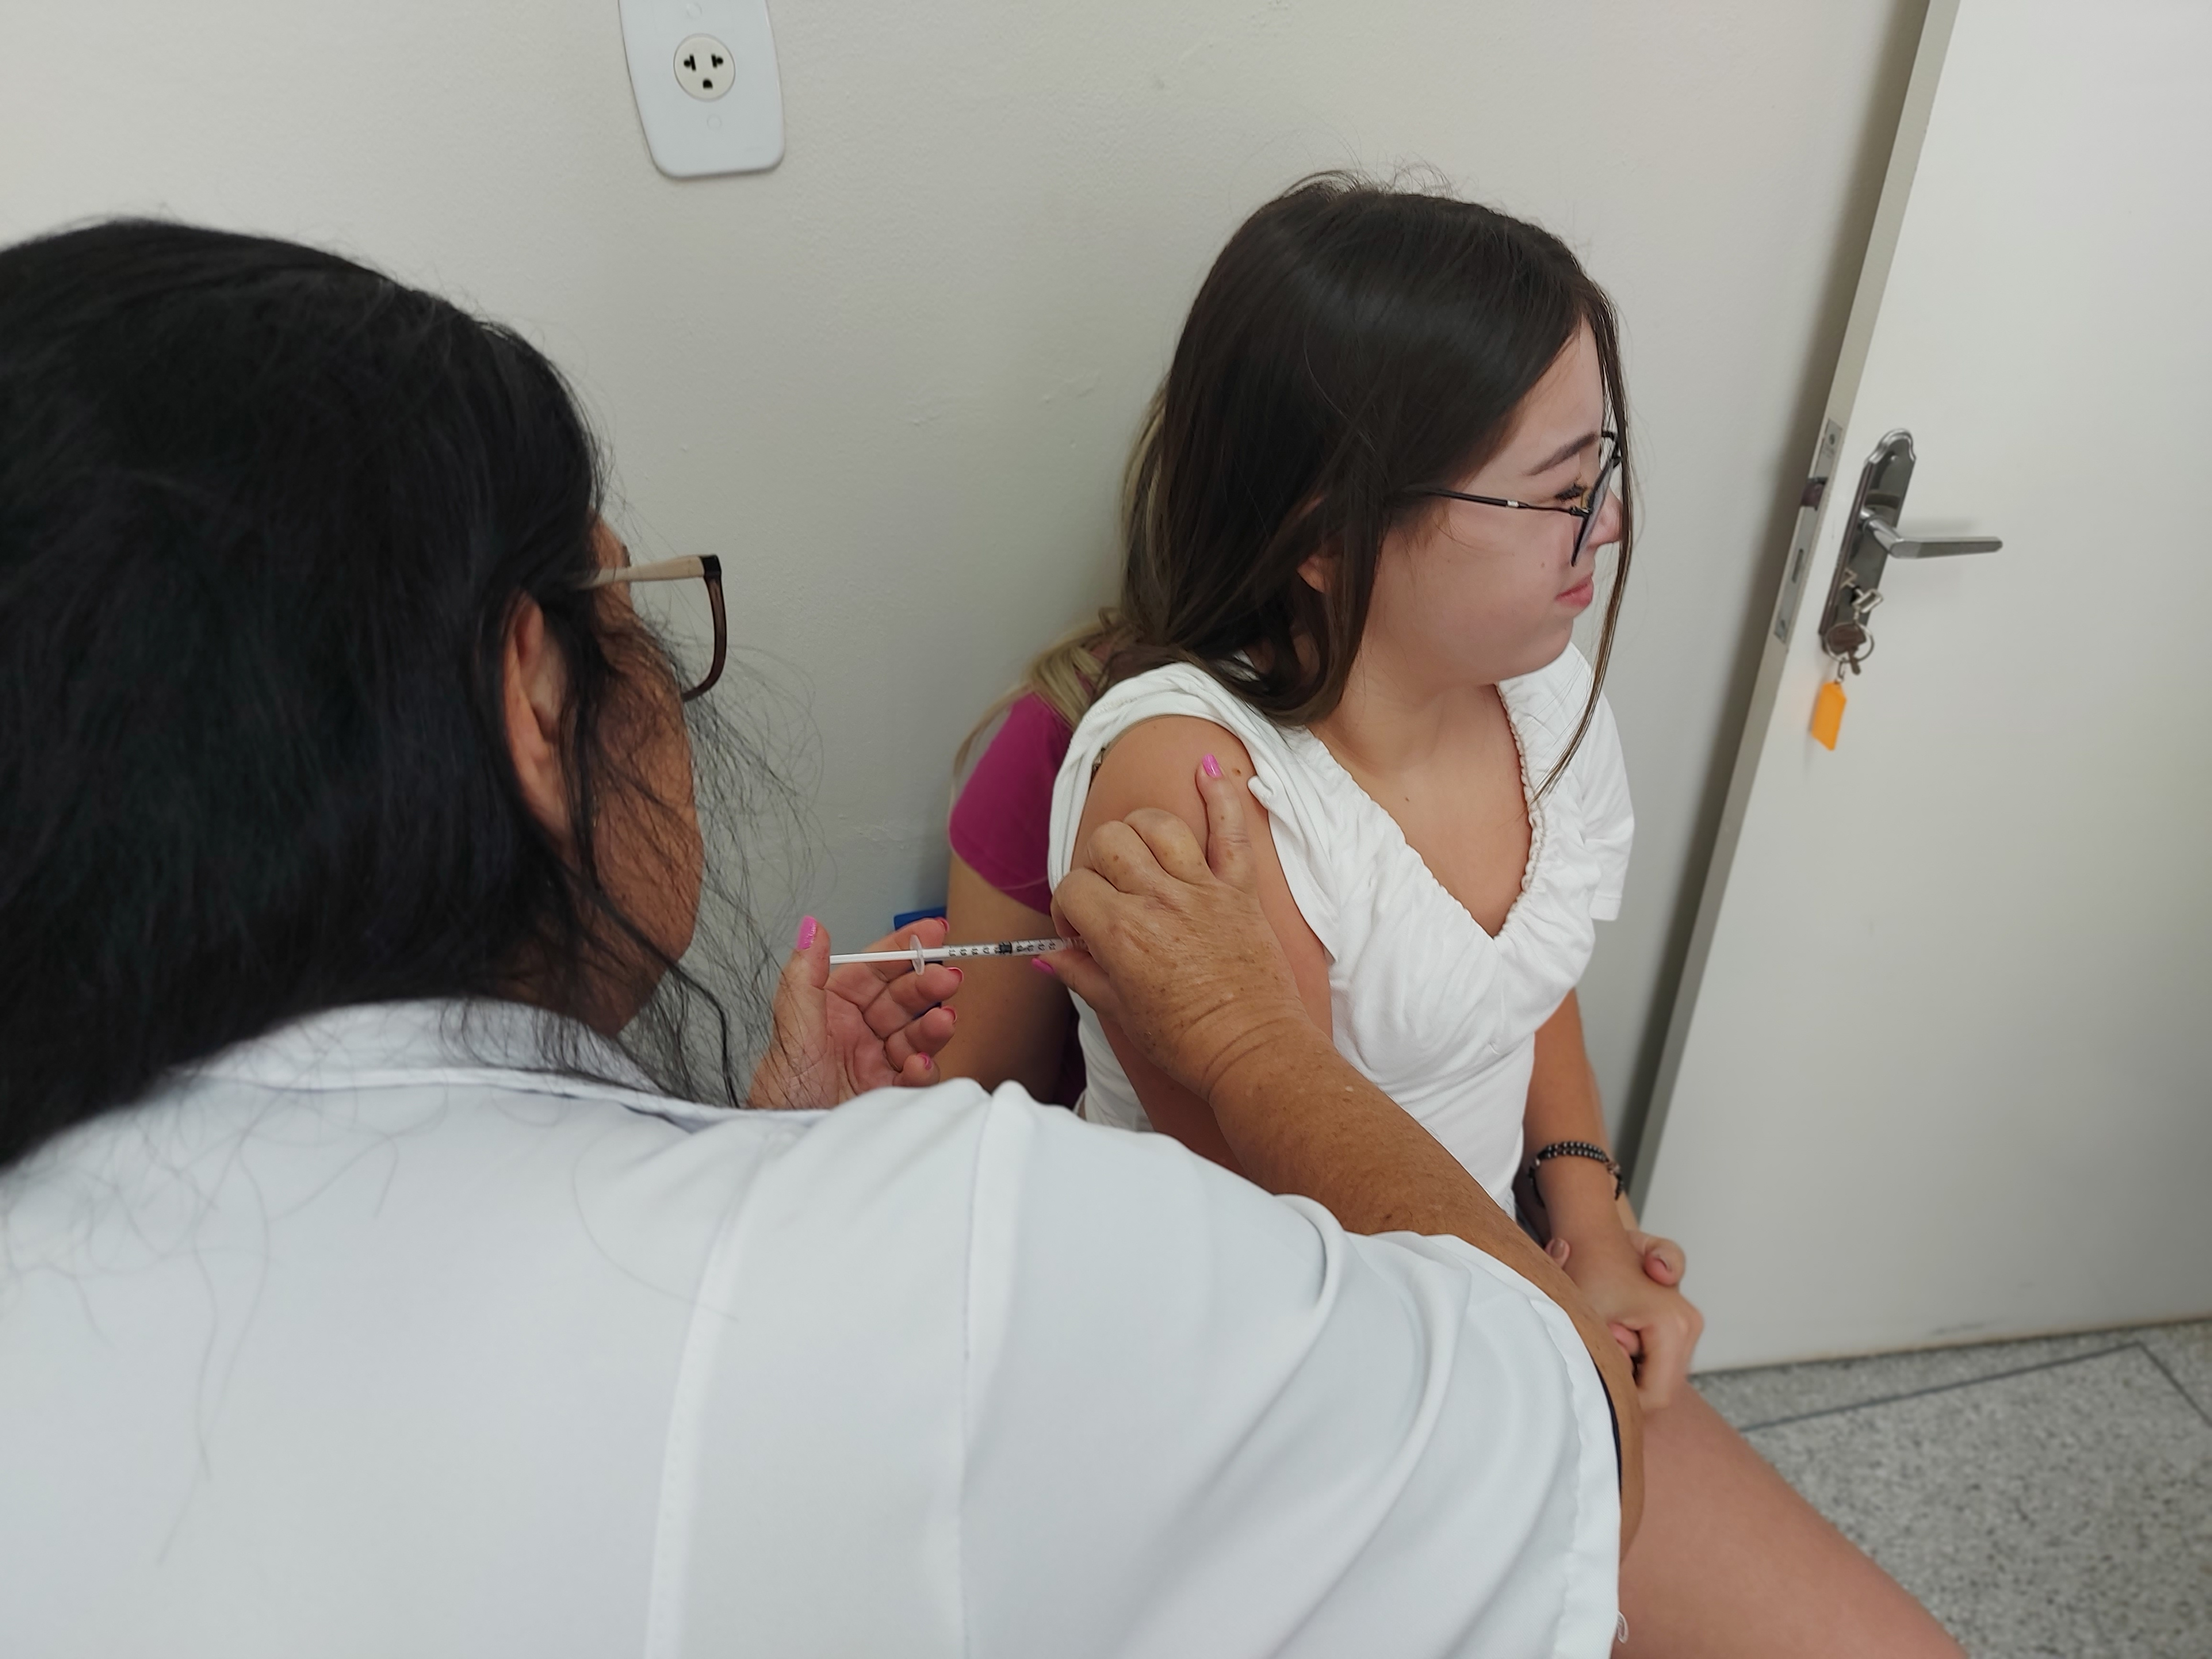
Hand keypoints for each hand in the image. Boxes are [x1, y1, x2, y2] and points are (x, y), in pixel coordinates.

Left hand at [746, 915, 961, 1108]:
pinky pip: (916, 1075)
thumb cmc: (782, 1097)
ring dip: (933, 1025)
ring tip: (943, 1021)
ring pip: (915, 1034)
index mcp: (830, 1009)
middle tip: (947, 978)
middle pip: (901, 999)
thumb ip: (803, 980)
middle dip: (926, 986)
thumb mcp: (791, 1034)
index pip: (871, 969)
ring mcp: (874, 1063)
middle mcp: (855, 1032)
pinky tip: (919, 1067)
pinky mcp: (888, 1094)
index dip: (901, 948)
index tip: (932, 930)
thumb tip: (811, 930)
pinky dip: (924, 1069)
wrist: (789, 1152)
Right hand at [1047, 757, 1313, 1099]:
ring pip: (1157, 825)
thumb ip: (1082, 975)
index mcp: (1122, 934)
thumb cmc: (1189, 1043)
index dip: (1068, 909)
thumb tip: (1047, 958)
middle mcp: (1158, 901)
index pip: (1072, 888)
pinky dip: (1222, 794)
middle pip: (1107, 844)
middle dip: (1096, 864)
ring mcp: (1202, 890)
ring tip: (1140, 855)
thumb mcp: (1121, 1014)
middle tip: (1108, 896)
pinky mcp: (1240, 891)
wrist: (1254, 1053)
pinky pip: (1231, 830)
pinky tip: (1206, 768)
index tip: (1080, 933)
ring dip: (1140, 831)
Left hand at [1545, 1229, 1703, 1408]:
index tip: (1600, 1358)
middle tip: (1602, 1340)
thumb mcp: (1584, 1311)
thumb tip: (1620, 1371)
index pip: (1655, 1398)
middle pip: (1660, 1392)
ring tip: (1608, 1331)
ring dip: (1629, 1368)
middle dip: (1627, 1379)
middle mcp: (1690, 1325)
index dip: (1622, 1394)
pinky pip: (1659, 1364)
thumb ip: (1605, 1354)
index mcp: (1675, 1325)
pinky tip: (1616, 1332)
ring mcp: (1689, 1326)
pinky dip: (1634, 1359)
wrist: (1593, 1238)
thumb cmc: (1585, 1270)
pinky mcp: (1681, 1328)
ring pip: (1660, 1380)